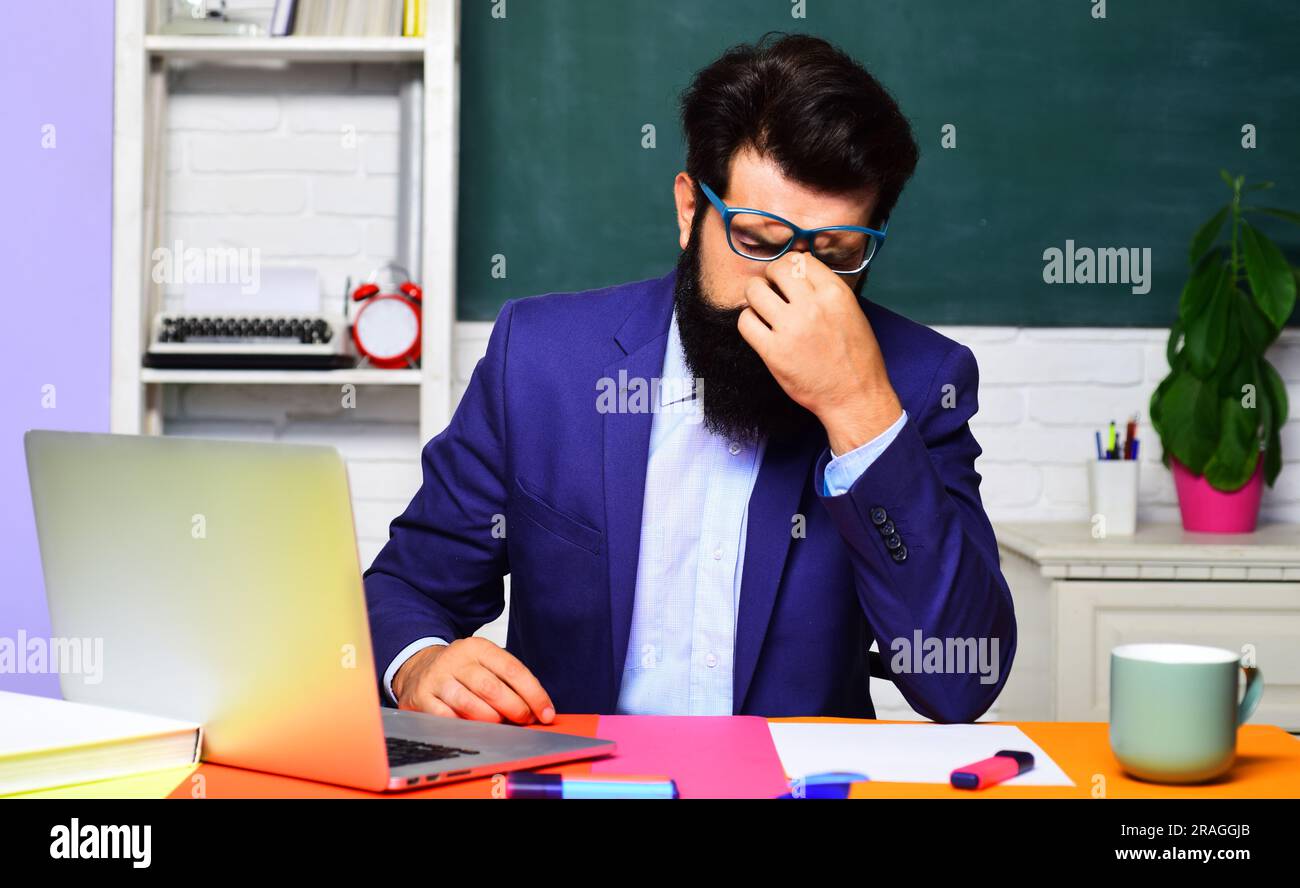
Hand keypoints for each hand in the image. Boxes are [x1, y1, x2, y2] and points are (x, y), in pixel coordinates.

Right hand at [392, 637, 555, 724]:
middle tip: (525, 721)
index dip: (533, 694)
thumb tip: (538, 709)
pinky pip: (447, 719)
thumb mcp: (485, 664)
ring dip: (491, 720)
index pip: (513, 670)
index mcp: (478, 647)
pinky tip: (475, 730)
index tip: (547, 713)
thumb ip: (509, 682)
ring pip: (469, 704)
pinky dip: (465, 727)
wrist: (418, 667)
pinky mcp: (421, 698)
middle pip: (492, 688)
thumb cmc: (462, 670)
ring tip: (501, 726)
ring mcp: (437, 679)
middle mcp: (456, 660)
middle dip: (515, 709)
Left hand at [737, 252, 902, 453]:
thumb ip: (826, 292)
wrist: (855, 396)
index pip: (801, 260)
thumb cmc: (857, 358)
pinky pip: (745, 321)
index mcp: (835, 293)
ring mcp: (790, 328)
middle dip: (771, 277)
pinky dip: (748, 321)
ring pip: (754, 291)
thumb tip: (798, 275)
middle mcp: (812, 306)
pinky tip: (759, 328)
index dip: (791, 266)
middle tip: (773, 290)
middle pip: (776, 269)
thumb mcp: (852, 312)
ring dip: (755, 296)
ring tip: (763, 309)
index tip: (788, 278)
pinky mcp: (773, 352)